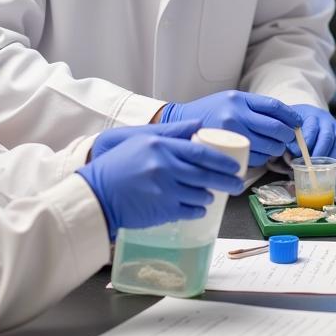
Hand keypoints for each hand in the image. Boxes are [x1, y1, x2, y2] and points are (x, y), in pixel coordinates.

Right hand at [78, 120, 243, 234]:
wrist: (97, 195)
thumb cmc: (119, 166)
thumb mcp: (143, 140)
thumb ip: (172, 132)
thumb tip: (199, 125)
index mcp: (161, 146)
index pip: (200, 152)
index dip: (221, 160)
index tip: (234, 165)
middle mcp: (165, 167)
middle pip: (206, 174)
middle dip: (226, 180)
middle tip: (237, 184)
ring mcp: (164, 190)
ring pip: (200, 194)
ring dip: (210, 196)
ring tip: (212, 195)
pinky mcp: (162, 211)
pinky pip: (190, 211)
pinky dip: (198, 210)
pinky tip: (199, 207)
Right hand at [160, 91, 300, 165]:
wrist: (181, 123)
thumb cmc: (210, 111)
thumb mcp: (232, 100)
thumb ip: (254, 106)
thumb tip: (285, 118)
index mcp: (239, 99)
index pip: (274, 106)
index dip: (290, 115)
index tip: (297, 122)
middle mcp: (236, 114)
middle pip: (275, 128)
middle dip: (286, 136)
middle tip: (286, 139)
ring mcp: (231, 133)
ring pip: (267, 146)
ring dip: (276, 149)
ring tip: (272, 148)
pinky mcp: (226, 149)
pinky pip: (254, 158)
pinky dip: (261, 159)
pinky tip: (258, 155)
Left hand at [285, 104, 335, 176]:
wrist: (308, 118)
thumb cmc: (297, 128)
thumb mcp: (289, 130)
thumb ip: (288, 142)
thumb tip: (291, 158)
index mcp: (310, 116)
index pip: (311, 127)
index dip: (306, 142)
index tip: (298, 155)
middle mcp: (326, 120)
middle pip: (327, 136)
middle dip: (320, 153)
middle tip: (312, 167)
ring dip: (334, 158)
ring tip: (326, 172)